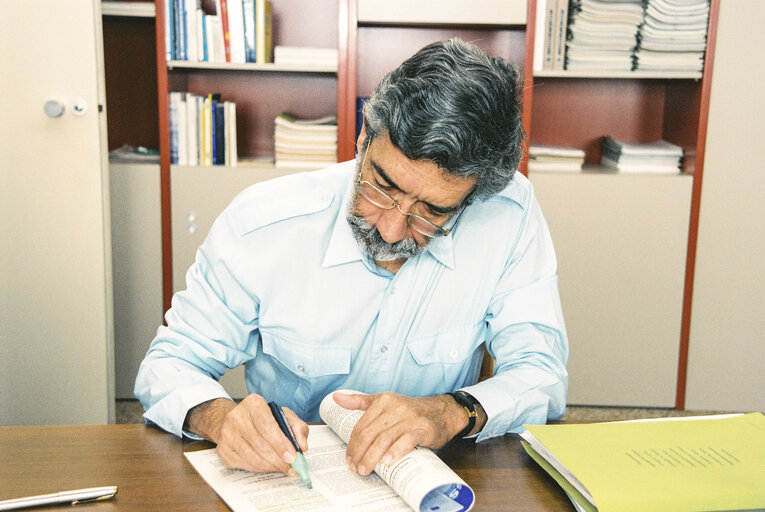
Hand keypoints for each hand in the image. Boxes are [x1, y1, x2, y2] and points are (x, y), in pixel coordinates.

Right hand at [185, 395, 308, 475]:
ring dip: (270, 466)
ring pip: (251, 457)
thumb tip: (302, 446)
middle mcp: (236, 417)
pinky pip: (243, 464)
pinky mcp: (222, 449)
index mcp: (253, 403)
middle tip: (291, 468)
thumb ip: (298, 428)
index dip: (280, 444)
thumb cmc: (263, 418)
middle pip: (260, 444)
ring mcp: (226, 434)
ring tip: (282, 468)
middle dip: (278, 460)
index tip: (292, 457)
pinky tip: (268, 466)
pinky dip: (258, 469)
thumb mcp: (284, 415)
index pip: (267, 426)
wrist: (236, 420)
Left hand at [333, 391, 466, 475]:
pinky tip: (387, 462)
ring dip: (372, 457)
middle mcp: (396, 407)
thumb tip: (336, 398)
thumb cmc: (410, 410)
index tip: (349, 458)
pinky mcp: (423, 429)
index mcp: (384, 400)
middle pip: (370, 434)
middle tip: (355, 468)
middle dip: (359, 453)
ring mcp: (410, 418)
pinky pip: (407, 441)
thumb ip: (360, 401)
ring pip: (384, 439)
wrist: (442, 412)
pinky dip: (395, 452)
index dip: (352, 444)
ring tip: (366, 469)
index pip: (361, 425)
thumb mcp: (384, 401)